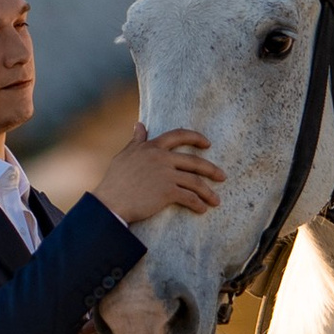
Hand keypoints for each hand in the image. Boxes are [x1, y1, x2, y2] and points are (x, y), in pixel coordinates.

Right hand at [94, 124, 223, 224]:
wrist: (111, 202)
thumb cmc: (115, 180)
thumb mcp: (125, 155)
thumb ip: (136, 140)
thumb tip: (139, 124)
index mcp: (152, 147)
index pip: (179, 135)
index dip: (196, 137)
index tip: (207, 144)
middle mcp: (161, 158)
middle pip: (194, 161)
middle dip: (211, 170)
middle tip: (222, 176)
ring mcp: (165, 175)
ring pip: (195, 181)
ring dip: (208, 192)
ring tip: (216, 201)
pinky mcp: (167, 192)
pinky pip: (189, 197)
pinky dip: (198, 204)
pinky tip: (202, 209)